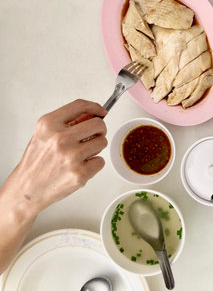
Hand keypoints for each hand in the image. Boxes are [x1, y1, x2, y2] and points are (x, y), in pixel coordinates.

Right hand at [4, 99, 107, 214]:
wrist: (27, 188)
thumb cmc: (37, 161)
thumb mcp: (44, 134)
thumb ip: (67, 122)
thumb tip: (92, 114)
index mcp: (49, 124)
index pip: (80, 105)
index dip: (95, 107)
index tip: (102, 112)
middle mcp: (60, 138)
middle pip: (98, 124)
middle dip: (99, 130)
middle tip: (92, 137)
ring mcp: (71, 156)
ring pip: (102, 142)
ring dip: (96, 148)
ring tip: (81, 154)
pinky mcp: (80, 173)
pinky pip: (101, 161)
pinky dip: (94, 164)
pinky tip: (80, 167)